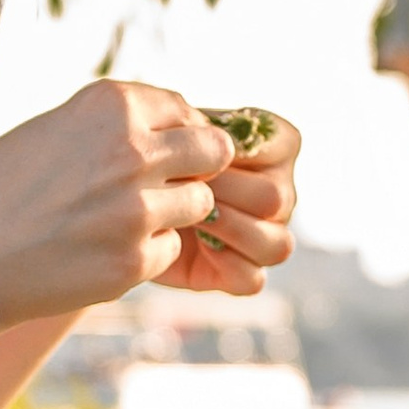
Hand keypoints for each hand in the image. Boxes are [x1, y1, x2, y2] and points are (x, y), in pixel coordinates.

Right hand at [0, 80, 240, 324]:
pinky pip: (169, 250)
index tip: (165, 147)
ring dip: (172, 213)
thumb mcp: (49, 130)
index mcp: (108, 106)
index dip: (178, 131)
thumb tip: (168, 131)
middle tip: (173, 183)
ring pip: (199, 205)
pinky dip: (146, 253)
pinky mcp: (134, 261)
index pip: (182, 109)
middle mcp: (131, 150)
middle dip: (198, 167)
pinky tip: (101, 252)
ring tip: (122, 220)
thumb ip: (108, 127)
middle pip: (211, 151)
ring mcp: (137, 209)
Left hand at [155, 108, 299, 295]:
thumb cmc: (154, 155)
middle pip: (275, 198)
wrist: (124, 198)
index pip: (283, 145)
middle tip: (182, 184)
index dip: (235, 149)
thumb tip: (210, 140)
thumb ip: (200, 130)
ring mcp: (268, 235)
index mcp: (277, 148)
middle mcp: (281, 193)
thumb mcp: (171, 131)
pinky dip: (223, 264)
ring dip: (228, 229)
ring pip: (275, 244)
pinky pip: (253, 278)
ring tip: (188, 215)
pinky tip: (192, 244)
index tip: (196, 148)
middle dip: (224, 191)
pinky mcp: (244, 272)